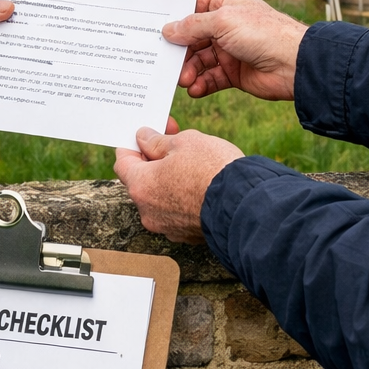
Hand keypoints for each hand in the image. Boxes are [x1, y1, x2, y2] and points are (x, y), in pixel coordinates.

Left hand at [113, 126, 243, 243]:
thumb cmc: (213, 170)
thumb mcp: (184, 142)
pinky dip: (183, 197)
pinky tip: (201, 183)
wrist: (246, 205)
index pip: (122, 162)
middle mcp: (148, 211)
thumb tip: (143, 138)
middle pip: (141, 180)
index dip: (133, 144)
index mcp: (141, 186)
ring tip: (192, 161)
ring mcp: (167, 226)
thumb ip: (157, 141)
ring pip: (160, 196)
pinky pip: (177, 211)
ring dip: (169, 179)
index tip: (147, 134)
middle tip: (173, 140)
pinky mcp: (187, 234)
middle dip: (154, 159)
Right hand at [163, 0, 307, 100]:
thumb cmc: (264, 33)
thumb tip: (168, 30)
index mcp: (225, 3)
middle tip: (166, 62)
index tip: (154, 28)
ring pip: (198, 60)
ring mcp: (229, 50)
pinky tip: (195, 89)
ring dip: (188, 70)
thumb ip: (192, 26)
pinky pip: (209, 78)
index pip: (192, 6)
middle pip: (191, 37)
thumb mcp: (222, 22)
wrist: (294, 65)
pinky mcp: (233, 72)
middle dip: (178, 51)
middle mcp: (225, 25)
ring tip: (184, 80)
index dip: (174, 17)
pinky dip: (200, 84)